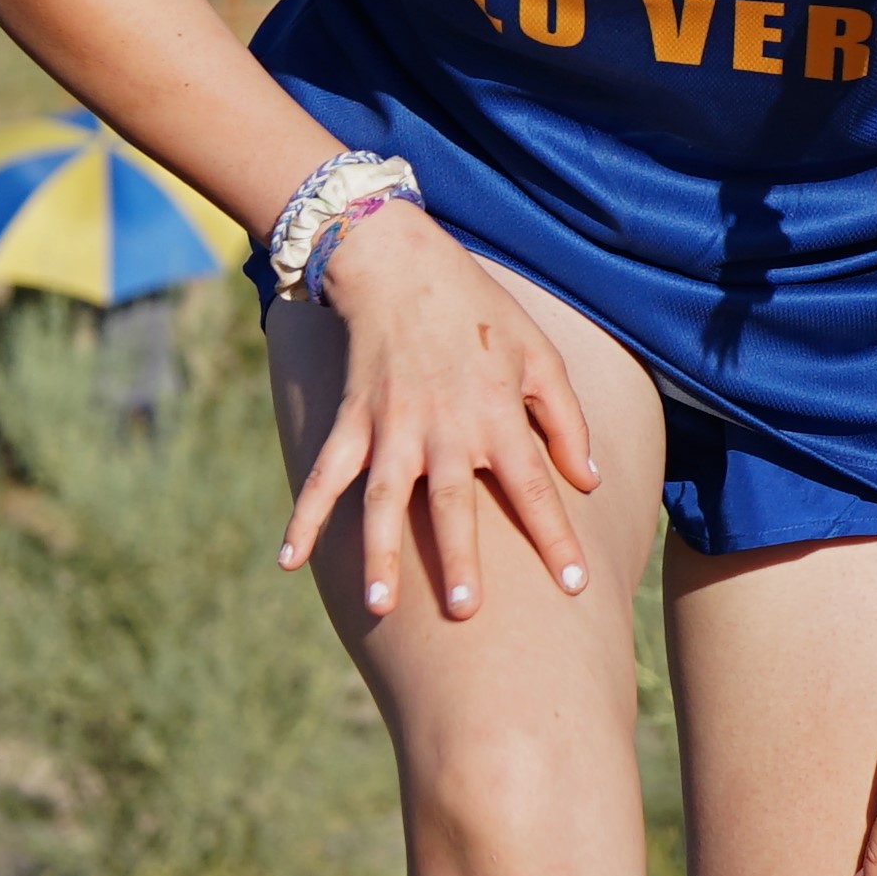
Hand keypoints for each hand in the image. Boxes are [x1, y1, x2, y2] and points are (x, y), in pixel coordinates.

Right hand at [277, 202, 598, 618]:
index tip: (576, 586)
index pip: (534, 488)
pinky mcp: (351, 421)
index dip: (556, 538)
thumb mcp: (539, 355)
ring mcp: (391, 427)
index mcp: (497, 415)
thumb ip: (565, 420)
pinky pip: (326, 475)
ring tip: (379, 605)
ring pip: (385, 500)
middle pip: (455, 504)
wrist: (399, 263)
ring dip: (380, 552)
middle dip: (459, 559)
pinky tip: (289, 561)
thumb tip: (587, 481)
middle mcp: (444, 428)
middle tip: (464, 612)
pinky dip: (306, 517)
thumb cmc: (480, 312)